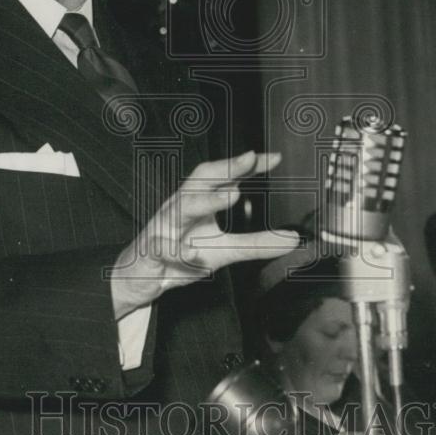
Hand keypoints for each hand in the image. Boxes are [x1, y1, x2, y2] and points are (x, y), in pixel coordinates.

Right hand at [110, 150, 298, 319]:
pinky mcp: (152, 250)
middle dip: (226, 167)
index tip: (274, 158)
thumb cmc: (181, 254)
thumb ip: (257, 243)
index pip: (224, 176)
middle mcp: (181, 206)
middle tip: (250, 159)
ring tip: (233, 195)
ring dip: (207, 200)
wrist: (142, 276)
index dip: (247, 165)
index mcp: (198, 200)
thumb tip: (293, 239)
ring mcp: (165, 226)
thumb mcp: (226, 250)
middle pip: (201, 179)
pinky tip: (195, 256)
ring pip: (182, 207)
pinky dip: (180, 252)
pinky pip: (165, 248)